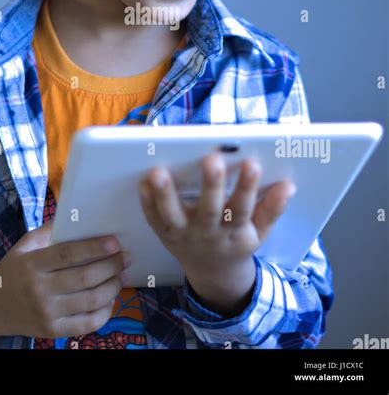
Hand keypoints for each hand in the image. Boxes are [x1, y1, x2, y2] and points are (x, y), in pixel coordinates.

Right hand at [0, 222, 130, 338]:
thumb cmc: (14, 270)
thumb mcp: (24, 245)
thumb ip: (49, 231)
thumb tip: (79, 217)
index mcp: (32, 264)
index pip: (68, 254)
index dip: (94, 248)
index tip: (114, 242)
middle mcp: (39, 289)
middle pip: (84, 277)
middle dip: (111, 266)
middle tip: (126, 257)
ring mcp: (46, 313)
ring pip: (90, 301)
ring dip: (113, 287)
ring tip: (122, 275)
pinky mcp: (52, 331)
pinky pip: (86, 324)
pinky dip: (104, 312)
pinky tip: (111, 300)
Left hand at [138, 153, 295, 311]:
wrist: (213, 272)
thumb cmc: (236, 242)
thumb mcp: (259, 232)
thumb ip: (272, 209)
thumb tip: (289, 186)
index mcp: (234, 231)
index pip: (243, 208)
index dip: (248, 187)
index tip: (252, 163)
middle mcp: (208, 233)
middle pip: (209, 210)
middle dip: (212, 185)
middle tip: (212, 160)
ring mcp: (184, 234)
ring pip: (173, 216)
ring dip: (165, 195)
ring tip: (159, 172)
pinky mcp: (165, 233)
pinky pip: (153, 218)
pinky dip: (146, 202)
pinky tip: (143, 181)